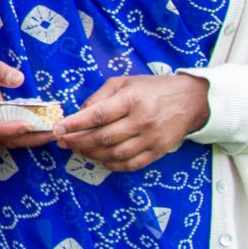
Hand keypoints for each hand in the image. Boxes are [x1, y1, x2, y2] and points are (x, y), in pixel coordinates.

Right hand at [0, 43, 52, 147]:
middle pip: (5, 138)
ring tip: (56, 128)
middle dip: (30, 138)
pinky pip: (16, 127)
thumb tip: (18, 79)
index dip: (8, 130)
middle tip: (54, 131)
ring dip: (34, 135)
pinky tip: (49, 120)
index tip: (28, 125)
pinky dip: (32, 127)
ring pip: (13, 136)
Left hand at [56, 73, 209, 171]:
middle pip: (104, 138)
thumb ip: (99, 97)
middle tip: (63, 141)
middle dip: (78, 142)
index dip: (75, 124)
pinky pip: (130, 165)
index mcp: (131, 100)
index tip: (58, 129)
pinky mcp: (157, 152)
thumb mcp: (123, 83)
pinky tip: (99, 158)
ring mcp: (151, 139)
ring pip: (114, 154)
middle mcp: (141, 121)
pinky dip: (111, 164)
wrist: (189, 101)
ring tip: (78, 149)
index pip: (98, 115)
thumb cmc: (151, 89)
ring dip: (91, 154)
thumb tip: (78, 114)